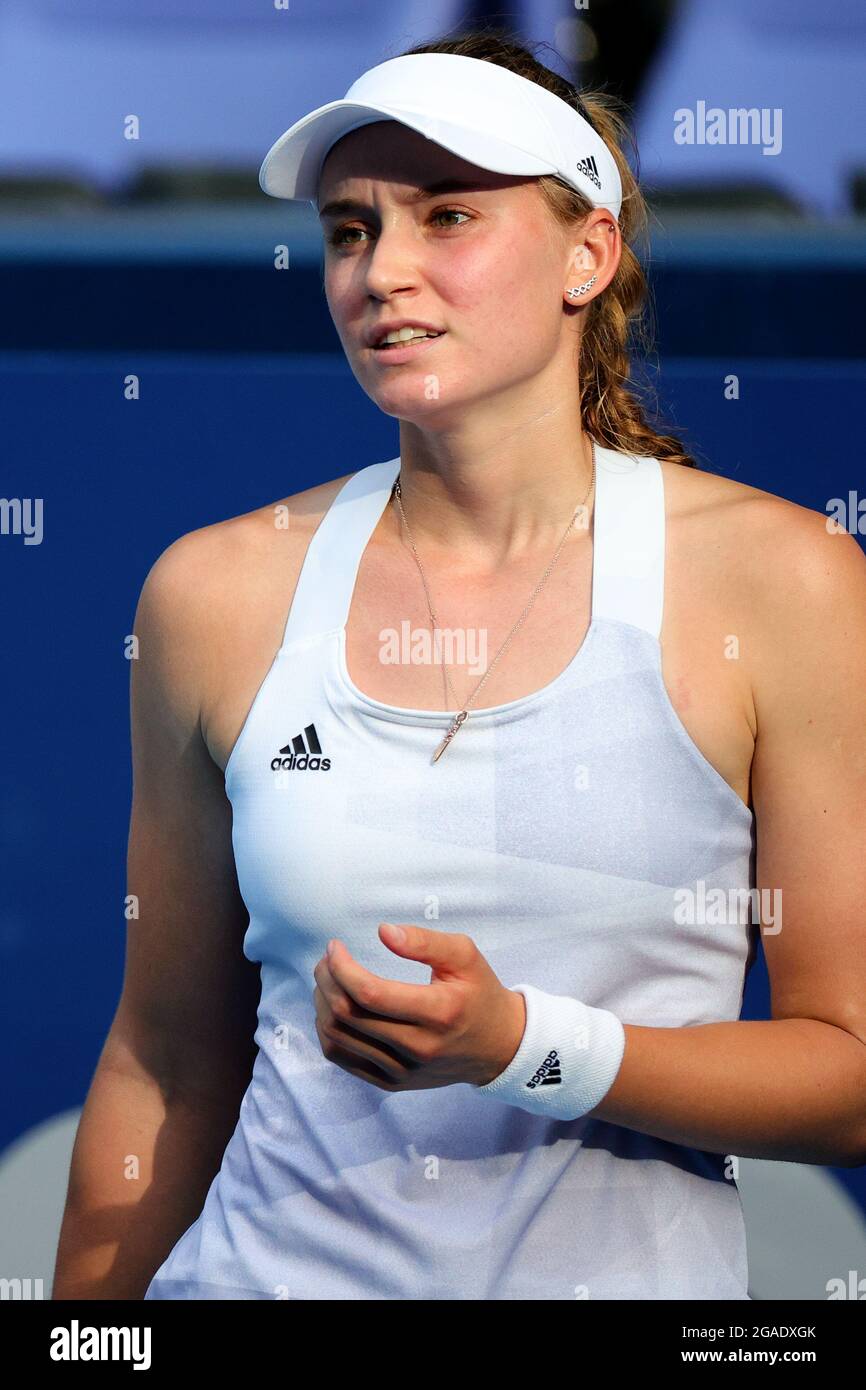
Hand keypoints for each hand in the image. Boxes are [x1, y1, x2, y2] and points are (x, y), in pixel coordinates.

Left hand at [312, 924, 526, 1091]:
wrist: (498, 1047)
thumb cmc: (479, 993)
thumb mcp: (464, 956)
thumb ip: (424, 941)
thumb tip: (383, 932)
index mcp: (438, 1012)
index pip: (371, 994)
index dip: (342, 968)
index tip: (335, 946)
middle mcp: (418, 1047)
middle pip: (348, 1015)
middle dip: (326, 980)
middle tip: (327, 960)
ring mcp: (402, 1071)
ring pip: (339, 1038)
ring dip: (322, 1004)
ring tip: (328, 980)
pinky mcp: (392, 1083)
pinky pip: (342, 1059)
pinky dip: (328, 1031)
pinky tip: (334, 1009)